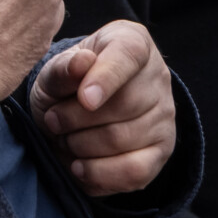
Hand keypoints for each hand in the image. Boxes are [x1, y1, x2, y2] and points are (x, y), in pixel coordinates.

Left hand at [30, 20, 175, 195]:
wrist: (75, 109)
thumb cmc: (67, 82)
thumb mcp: (55, 70)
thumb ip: (63, 68)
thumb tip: (81, 64)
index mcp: (133, 42)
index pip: (128, 56)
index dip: (106, 78)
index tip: (84, 98)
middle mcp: (158, 77)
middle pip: (124, 105)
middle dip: (76, 119)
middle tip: (52, 121)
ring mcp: (165, 117)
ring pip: (123, 140)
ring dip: (81, 146)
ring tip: (64, 139)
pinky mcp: (161, 152)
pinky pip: (135, 172)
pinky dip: (100, 174)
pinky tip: (78, 167)